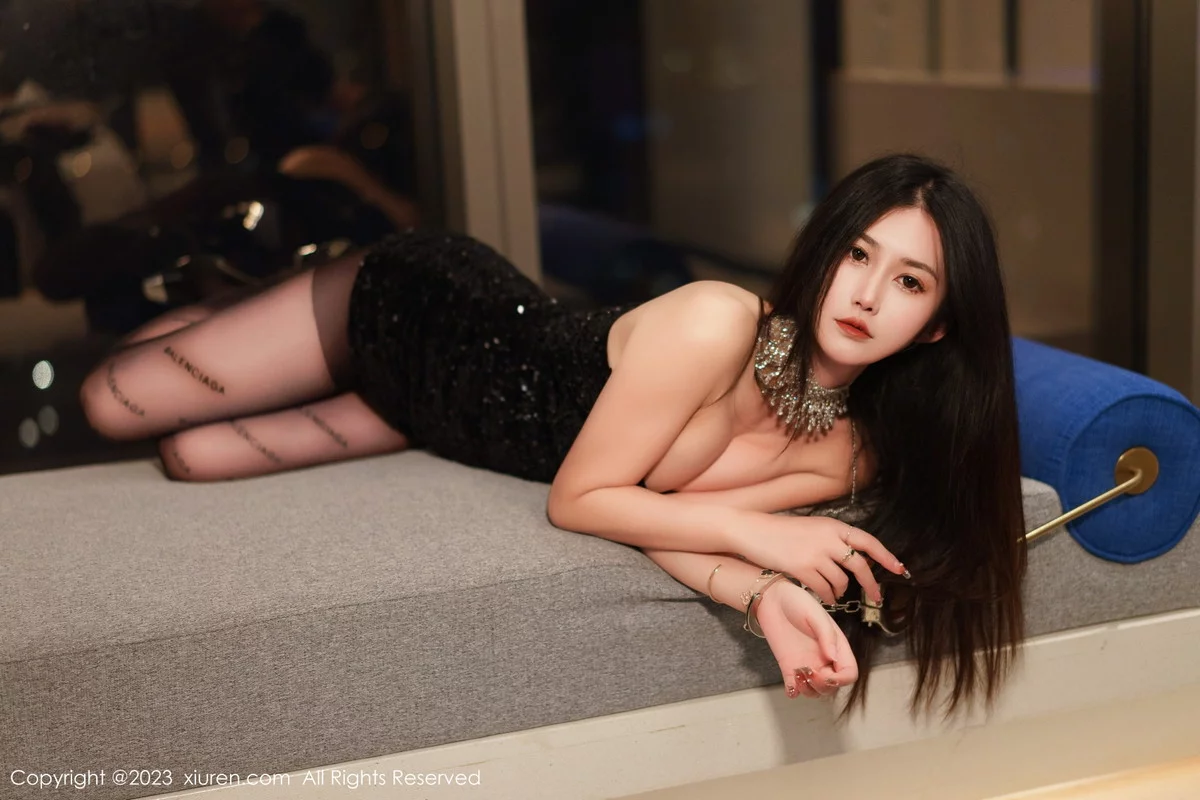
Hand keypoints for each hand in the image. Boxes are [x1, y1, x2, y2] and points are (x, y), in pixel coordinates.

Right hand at [735, 513, 907, 605]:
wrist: (753, 531)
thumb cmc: (781, 531)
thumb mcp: (812, 528)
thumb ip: (832, 540)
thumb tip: (851, 559)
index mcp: (833, 526)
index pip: (867, 541)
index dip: (886, 556)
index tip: (900, 569)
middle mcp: (828, 538)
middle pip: (859, 566)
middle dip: (871, 585)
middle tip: (875, 597)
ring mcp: (816, 554)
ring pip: (841, 581)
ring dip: (840, 591)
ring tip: (834, 593)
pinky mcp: (802, 568)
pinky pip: (824, 589)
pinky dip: (828, 597)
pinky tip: (826, 598)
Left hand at [755, 580, 856, 698]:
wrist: (772, 599)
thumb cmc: (798, 602)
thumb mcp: (815, 614)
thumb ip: (826, 635)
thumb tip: (833, 658)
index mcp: (837, 647)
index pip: (849, 673)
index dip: (841, 680)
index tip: (825, 674)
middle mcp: (824, 659)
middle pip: (833, 687)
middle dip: (823, 686)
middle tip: (808, 672)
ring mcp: (807, 664)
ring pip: (815, 691)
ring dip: (808, 690)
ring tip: (797, 674)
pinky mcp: (789, 667)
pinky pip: (794, 689)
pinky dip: (794, 692)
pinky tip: (790, 684)